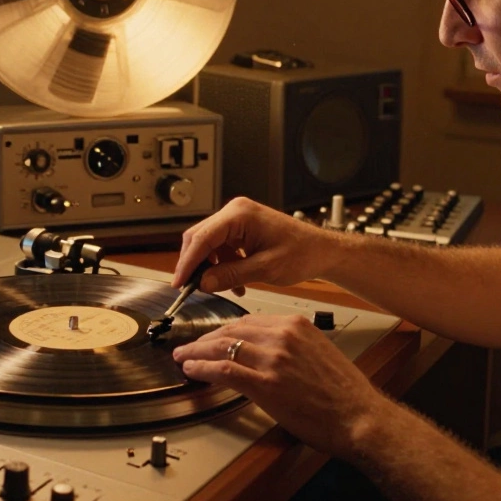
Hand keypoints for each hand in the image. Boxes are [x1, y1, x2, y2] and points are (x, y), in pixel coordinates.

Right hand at [172, 197, 334, 293]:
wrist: (322, 251)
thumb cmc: (302, 254)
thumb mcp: (265, 269)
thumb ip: (231, 275)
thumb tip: (203, 283)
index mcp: (240, 215)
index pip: (202, 238)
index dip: (187, 262)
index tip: (179, 283)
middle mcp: (235, 212)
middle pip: (200, 238)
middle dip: (196, 265)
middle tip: (192, 289)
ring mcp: (237, 219)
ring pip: (209, 245)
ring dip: (212, 268)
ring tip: (227, 288)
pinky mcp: (241, 230)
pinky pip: (221, 248)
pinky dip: (223, 266)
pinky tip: (236, 283)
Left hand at [173, 313, 393, 458]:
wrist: (359, 416)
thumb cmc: (344, 392)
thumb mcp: (318, 352)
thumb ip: (291, 346)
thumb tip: (266, 351)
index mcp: (296, 325)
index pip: (249, 320)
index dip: (224, 329)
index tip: (213, 336)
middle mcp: (283, 336)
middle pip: (231, 329)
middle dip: (205, 338)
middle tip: (191, 346)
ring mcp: (273, 359)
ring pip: (222, 346)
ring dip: (197, 352)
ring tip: (184, 357)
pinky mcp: (265, 384)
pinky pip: (224, 370)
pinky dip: (202, 368)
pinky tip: (192, 370)